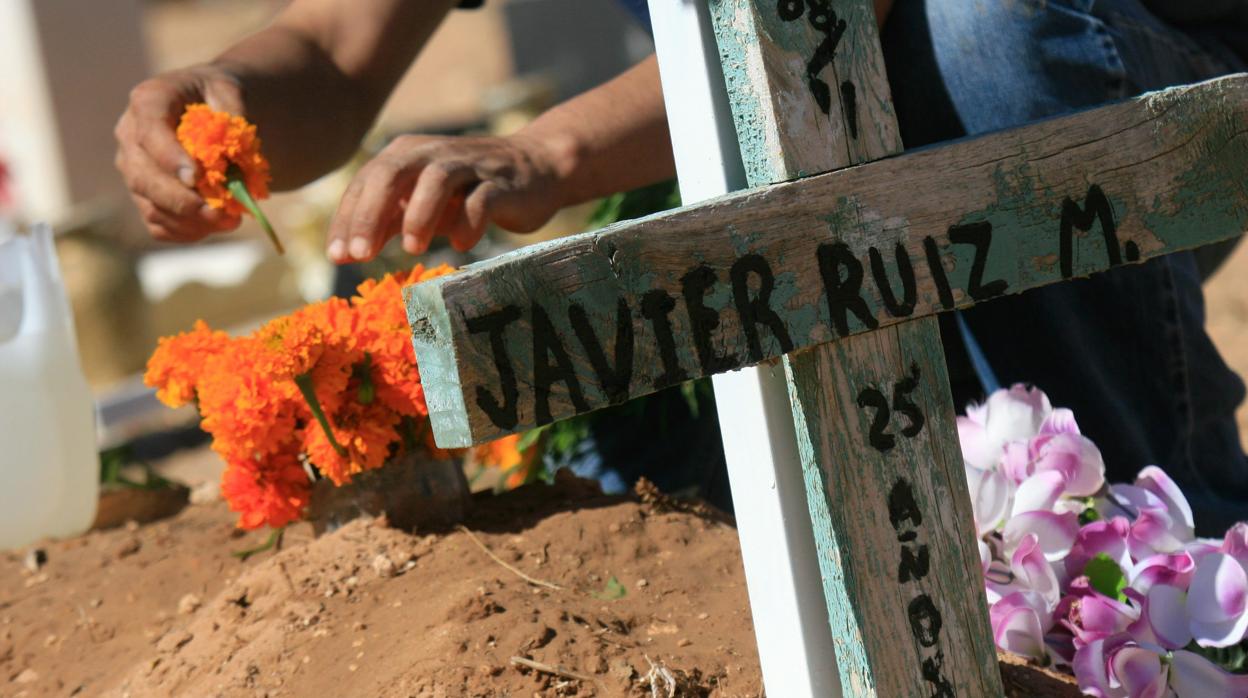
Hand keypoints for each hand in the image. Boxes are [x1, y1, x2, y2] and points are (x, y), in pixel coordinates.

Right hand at [114, 65, 246, 241]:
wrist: (207, 110)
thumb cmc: (215, 97)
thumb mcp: (228, 91)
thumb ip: (233, 113)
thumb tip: (238, 149)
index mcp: (148, 102)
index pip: (150, 133)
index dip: (170, 159)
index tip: (196, 178)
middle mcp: (130, 137)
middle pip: (144, 178)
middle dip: (183, 202)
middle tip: (220, 213)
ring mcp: (134, 170)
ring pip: (151, 207)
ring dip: (191, 222)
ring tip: (230, 220)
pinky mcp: (145, 196)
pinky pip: (158, 225)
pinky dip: (186, 232)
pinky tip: (214, 227)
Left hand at [325, 133, 568, 262]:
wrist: (536, 169)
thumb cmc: (469, 191)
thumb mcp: (422, 202)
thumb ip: (389, 218)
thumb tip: (345, 251)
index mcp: (407, 154)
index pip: (366, 183)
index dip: (348, 219)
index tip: (337, 257)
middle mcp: (434, 152)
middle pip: (392, 173)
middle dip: (371, 215)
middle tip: (360, 255)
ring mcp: (470, 165)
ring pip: (437, 180)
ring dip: (419, 214)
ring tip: (412, 249)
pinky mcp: (502, 183)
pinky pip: (483, 199)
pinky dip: (470, 221)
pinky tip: (462, 244)